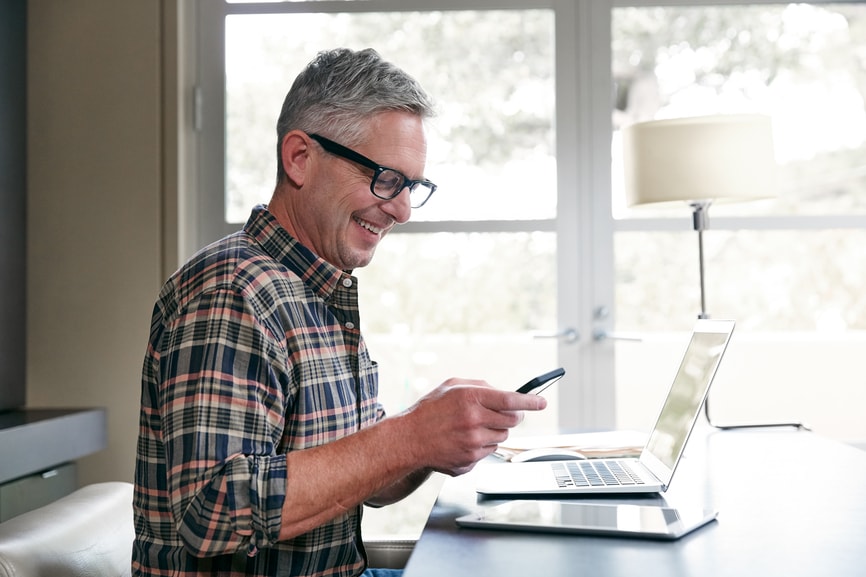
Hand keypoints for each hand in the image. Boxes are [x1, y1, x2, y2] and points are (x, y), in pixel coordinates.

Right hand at [399, 379, 546, 475]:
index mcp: (471, 399)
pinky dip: (482, 445)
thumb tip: (501, 392)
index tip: (541, 403)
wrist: (410, 439)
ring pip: (502, 437)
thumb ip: (479, 385)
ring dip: (495, 431)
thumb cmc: (430, 411)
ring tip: (472, 427)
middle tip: (501, 414)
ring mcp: (473, 443)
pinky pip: (489, 451)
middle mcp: (474, 421)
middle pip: (512, 421)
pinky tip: (464, 440)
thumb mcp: (452, 386)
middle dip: (512, 416)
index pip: (511, 400)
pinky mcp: (470, 460)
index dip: (530, 402)